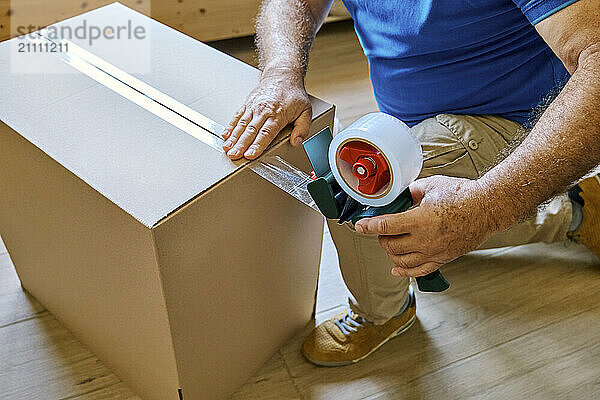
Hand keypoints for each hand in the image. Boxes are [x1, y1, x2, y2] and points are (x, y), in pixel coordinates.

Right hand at [222, 70, 312, 159]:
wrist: (282, 75)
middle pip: (251, 130)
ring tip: (227, 148)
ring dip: (233, 137)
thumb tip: (296, 142)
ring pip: (242, 124)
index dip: (257, 145)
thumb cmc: (293, 94)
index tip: (250, 154)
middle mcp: (264, 110)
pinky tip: (226, 135)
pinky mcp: (247, 103)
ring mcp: (254, 106)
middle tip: (234, 155)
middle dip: (241, 144)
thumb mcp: (306, 111)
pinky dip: (230, 126)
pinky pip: (237, 116)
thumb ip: (302, 128)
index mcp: (278, 114)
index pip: (266, 133)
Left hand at [354, 176, 497, 276]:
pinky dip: (404, 271)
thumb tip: (401, 194)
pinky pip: (418, 271)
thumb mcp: (432, 185)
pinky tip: (396, 268)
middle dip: (382, 238)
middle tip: (382, 230)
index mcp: (420, 220)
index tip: (359, 226)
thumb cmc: (464, 195)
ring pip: (401, 261)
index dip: (368, 226)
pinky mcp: (442, 259)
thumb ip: (412, 191)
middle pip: (390, 246)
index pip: (385, 226)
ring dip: (391, 252)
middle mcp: (425, 239)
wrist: (488, 208)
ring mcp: (434, 252)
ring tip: (391, 243)